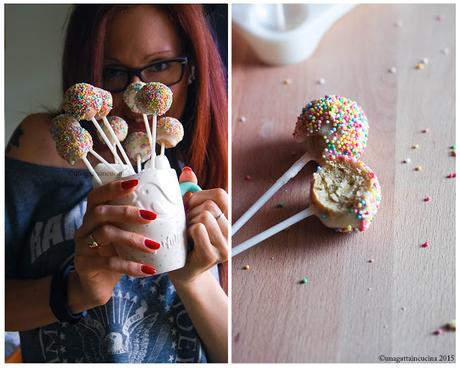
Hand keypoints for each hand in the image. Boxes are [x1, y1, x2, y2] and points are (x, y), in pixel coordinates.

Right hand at [73, 179, 159, 308]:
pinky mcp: (86, 265)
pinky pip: (108, 263)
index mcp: (94, 215)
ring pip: (105, 234)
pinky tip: (148, 269)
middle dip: (127, 211)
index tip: (136, 182)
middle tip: (151, 217)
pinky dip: (130, 265)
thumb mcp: (124, 234)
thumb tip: (171, 204)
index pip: (98, 194)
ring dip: (132, 238)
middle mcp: (86, 227)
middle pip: (101, 212)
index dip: (114, 187)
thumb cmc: (116, 253)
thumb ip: (137, 221)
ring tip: (154, 246)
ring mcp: (83, 246)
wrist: (97, 285)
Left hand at [169, 167, 228, 285]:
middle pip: (210, 205)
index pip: (221, 195)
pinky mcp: (213, 256)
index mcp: (225, 219)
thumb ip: (188, 192)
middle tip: (185, 225)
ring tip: (186, 235)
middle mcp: (229, 232)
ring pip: (204, 216)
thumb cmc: (182, 240)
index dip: (200, 196)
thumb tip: (187, 171)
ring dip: (188, 223)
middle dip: (191, 211)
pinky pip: (198, 229)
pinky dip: (188, 232)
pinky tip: (186, 243)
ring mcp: (223, 245)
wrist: (180, 271)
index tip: (189, 207)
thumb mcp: (185, 213)